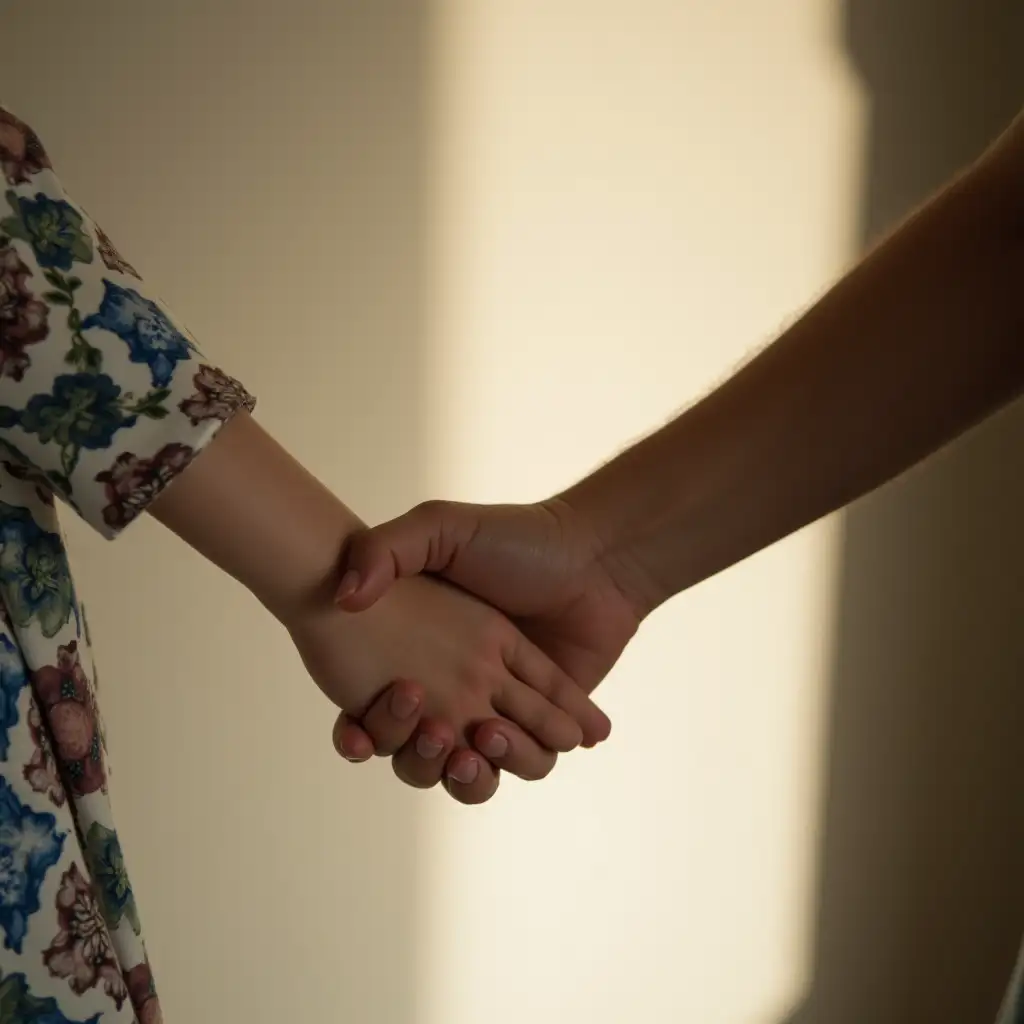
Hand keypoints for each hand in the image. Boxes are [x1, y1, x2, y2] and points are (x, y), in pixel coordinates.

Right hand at [285, 569, 611, 768]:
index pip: (377, 715)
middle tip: (435, 730)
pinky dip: (510, 763)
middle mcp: (456, 692)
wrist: (594, 557)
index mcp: (425, 658)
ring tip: (481, 735)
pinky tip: (503, 733)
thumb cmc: (515, 539)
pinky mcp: (543, 728)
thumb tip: (344, 598)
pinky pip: (518, 768)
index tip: (358, 730)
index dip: (362, 735)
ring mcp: (501, 713)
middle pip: (416, 758)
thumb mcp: (439, 528)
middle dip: (417, 759)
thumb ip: (382, 550)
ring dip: (465, 771)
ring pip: (466, 775)